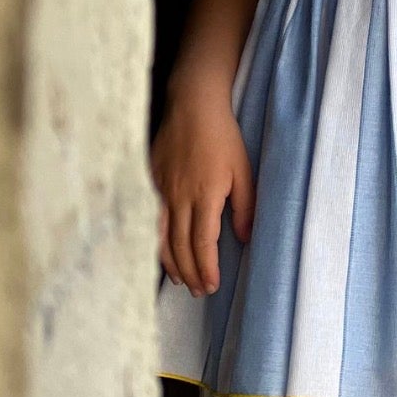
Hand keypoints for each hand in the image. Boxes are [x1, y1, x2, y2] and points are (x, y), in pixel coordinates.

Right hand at [150, 90, 254, 297]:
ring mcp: (162, 190)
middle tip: (199, 291)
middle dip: (190, 273)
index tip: (212, 285)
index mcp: (205, 195)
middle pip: (180, 246)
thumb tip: (244, 238)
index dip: (206, 268)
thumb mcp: (243, 170)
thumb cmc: (222, 136)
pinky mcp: (151, 182)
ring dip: (171, 263)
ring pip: (161, 237)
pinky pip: (151, 221)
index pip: (202, 243)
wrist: (192, 105)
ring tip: (181, 281)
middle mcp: (179, 197)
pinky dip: (155, 242)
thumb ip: (244, 206)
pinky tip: (161, 253)